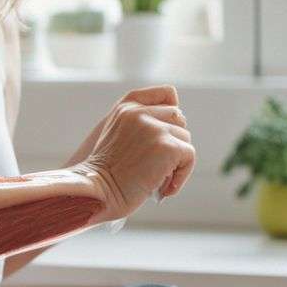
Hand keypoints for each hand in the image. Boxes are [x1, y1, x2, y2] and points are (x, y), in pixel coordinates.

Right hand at [78, 86, 194, 221]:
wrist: (98, 192)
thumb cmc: (104, 174)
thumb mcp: (115, 136)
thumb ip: (139, 124)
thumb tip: (175, 128)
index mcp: (125, 107)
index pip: (166, 93)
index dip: (171, 112)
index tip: (163, 133)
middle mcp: (139, 113)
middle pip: (178, 119)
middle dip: (173, 141)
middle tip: (157, 164)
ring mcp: (154, 129)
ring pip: (185, 139)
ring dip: (176, 160)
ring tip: (157, 178)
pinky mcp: (167, 146)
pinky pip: (189, 156)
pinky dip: (181, 174)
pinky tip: (164, 187)